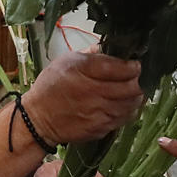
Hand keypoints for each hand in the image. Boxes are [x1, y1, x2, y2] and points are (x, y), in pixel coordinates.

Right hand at [21, 50, 143, 146]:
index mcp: (84, 71)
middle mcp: (93, 92)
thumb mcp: (66, 61)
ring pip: (131, 104)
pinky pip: (123, 119)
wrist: (37, 119)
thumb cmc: (51, 87)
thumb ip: (91, 54)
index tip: (136, 64)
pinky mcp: (99, 128)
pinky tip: (124, 105)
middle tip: (139, 78)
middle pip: (132, 87)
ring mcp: (97, 113)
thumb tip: (112, 47)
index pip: (121, 68)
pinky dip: (128, 111)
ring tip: (134, 91)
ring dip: (137, 97)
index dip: (134, 66)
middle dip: (139, 81)